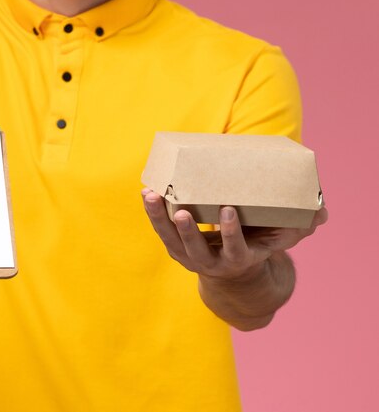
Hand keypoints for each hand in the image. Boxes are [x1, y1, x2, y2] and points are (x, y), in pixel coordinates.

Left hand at [141, 188, 327, 280]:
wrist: (233, 275)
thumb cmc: (255, 246)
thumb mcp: (275, 240)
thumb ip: (296, 227)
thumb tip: (322, 213)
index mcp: (239, 260)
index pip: (235, 249)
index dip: (231, 232)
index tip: (228, 211)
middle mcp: (212, 263)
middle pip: (196, 249)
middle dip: (188, 231)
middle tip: (182, 211)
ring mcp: (190, 258)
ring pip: (172, 240)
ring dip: (160, 219)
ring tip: (151, 196)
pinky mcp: (176, 249)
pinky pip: (162, 232)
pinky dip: (154, 214)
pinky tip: (147, 194)